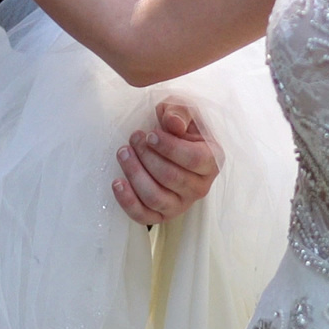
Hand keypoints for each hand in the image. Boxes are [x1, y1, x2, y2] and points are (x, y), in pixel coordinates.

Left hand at [114, 100, 222, 224]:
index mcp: (212, 161)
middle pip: (171, 178)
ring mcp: (181, 204)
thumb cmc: (178, 126)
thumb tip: (173, 124)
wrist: (168, 144)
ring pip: (155, 197)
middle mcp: (200, 187)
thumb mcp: (182, 111)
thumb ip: (180, 112)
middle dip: (147, 156)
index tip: (150, 135)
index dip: (169, 148)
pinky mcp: (161, 216)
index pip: (194, 159)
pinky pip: (144, 217)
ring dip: (135, 174)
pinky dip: (128, 201)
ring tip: (123, 153)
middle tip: (134, 138)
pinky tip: (117, 182)